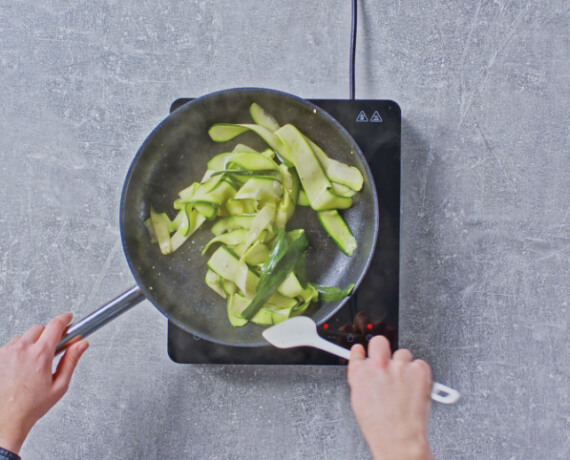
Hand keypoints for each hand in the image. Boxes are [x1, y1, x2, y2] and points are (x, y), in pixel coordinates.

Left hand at [0, 313, 88, 454]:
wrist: (5, 419)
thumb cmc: (31, 406)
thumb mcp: (59, 385)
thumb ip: (71, 361)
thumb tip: (81, 345)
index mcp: (40, 355)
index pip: (55, 325)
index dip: (65, 319)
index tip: (68, 318)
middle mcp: (22, 350)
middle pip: (40, 328)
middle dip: (47, 335)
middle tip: (50, 350)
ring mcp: (6, 352)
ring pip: (24, 336)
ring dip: (31, 343)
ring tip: (32, 363)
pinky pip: (11, 345)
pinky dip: (18, 350)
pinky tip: (20, 366)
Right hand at [348, 336, 433, 459]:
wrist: (399, 437)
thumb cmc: (380, 425)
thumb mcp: (359, 400)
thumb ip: (362, 379)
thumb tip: (365, 371)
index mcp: (360, 372)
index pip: (358, 351)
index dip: (362, 352)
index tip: (364, 352)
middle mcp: (378, 365)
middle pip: (380, 341)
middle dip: (382, 348)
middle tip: (387, 361)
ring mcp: (399, 366)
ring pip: (403, 354)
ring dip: (404, 365)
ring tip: (404, 384)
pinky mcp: (418, 370)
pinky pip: (420, 364)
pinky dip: (419, 373)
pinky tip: (415, 386)